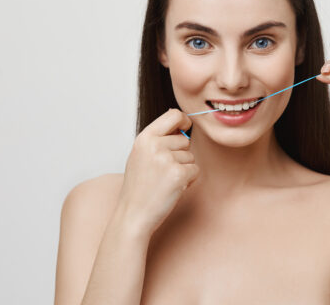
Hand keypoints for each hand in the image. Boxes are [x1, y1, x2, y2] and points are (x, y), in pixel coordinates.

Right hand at [117, 108, 198, 237]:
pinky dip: (189, 180)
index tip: (186, 127)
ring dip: (184, 169)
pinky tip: (173, 188)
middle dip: (180, 155)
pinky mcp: (178, 174)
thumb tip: (182, 125)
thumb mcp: (140, 155)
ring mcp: (166, 159)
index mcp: (144, 138)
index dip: (184, 120)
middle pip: (185, 139)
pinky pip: (195, 170)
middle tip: (163, 171)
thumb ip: (158, 139)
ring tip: (165, 181)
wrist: (133, 214)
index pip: (173, 114)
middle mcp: (155, 145)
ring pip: (191, 156)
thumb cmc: (139, 187)